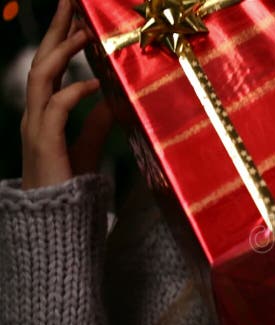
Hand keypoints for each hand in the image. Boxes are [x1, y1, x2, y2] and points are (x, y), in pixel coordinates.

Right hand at [21, 0, 112, 188]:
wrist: (55, 226)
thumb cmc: (69, 189)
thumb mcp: (88, 149)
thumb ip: (97, 124)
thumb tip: (113, 100)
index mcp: (43, 114)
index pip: (50, 67)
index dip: (61, 39)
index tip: (77, 15)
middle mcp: (34, 115)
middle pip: (41, 62)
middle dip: (55, 30)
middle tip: (70, 2)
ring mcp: (35, 128)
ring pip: (40, 78)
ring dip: (62, 52)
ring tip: (83, 32)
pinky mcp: (44, 145)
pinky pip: (55, 109)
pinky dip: (74, 93)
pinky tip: (94, 85)